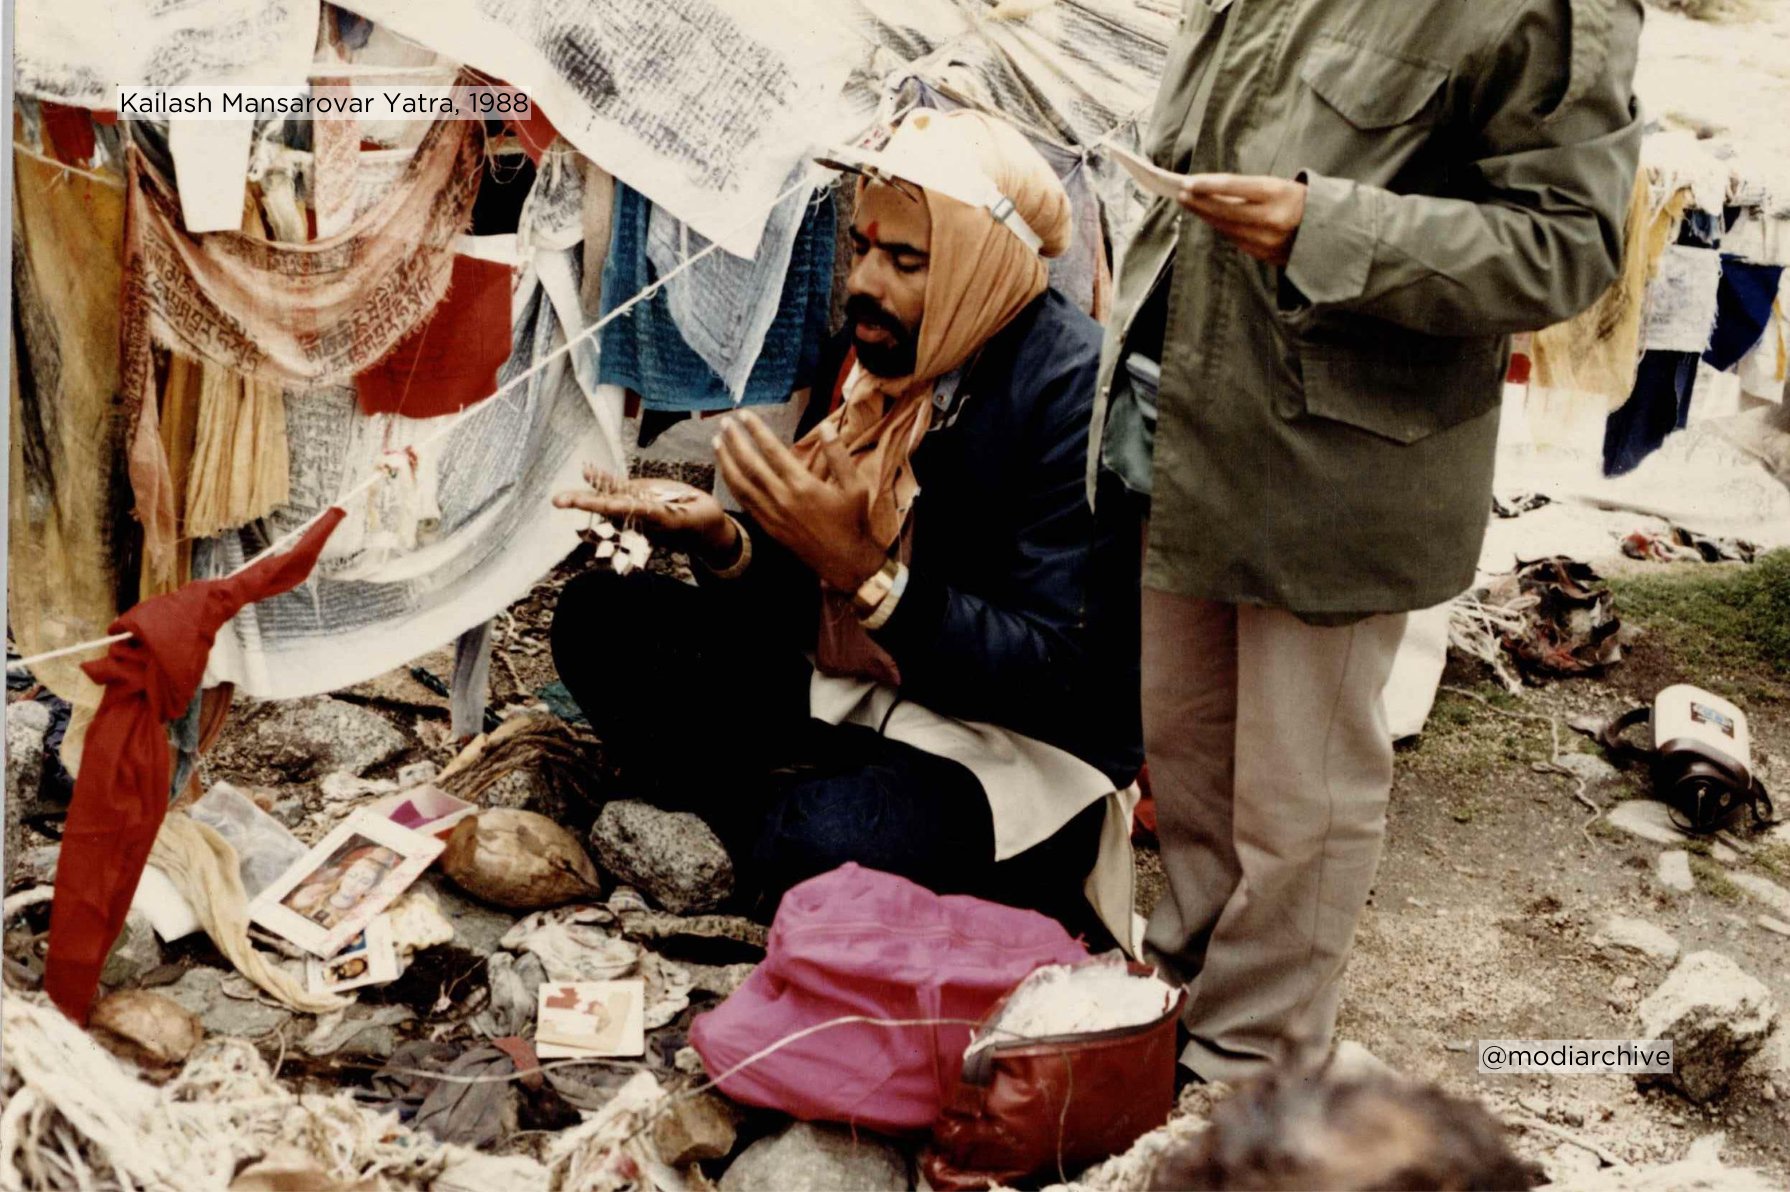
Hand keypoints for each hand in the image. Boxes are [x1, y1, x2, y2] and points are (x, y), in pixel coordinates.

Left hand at [552, 468, 737, 563]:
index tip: (590, 503)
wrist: (704, 524)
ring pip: (606, 497)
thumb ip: (667, 515)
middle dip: (583, 503)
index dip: (608, 505)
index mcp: (652, 519)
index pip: (627, 510)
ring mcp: (636, 504)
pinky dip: (601, 479)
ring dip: (583, 494)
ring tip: (559, 497)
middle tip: (559, 501)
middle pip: (606, 507)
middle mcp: (638, 513)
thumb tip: (652, 515)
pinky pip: (616, 487)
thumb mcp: (686, 517)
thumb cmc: (699, 520)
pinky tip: (586, 471)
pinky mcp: (638, 496)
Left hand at [714, 410, 886, 592]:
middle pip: (750, 464)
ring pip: (740, 484)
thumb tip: (826, 427)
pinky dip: (732, 485)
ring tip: (717, 444)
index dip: (756, 430)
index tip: (744, 415)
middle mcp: (782, 498)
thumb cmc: (852, 521)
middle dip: (735, 441)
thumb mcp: (855, 485)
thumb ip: (838, 454)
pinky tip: (727, 473)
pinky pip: (744, 502)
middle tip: (725, 424)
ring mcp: (772, 514)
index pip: (772, 450)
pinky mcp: (768, 527)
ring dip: (726, 462)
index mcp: (802, 485)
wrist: (843, 560)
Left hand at [1177, 174, 1306, 265]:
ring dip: (1206, 216)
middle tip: (1181, 194)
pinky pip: (1236, 239)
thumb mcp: (1283, 186)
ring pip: (1227, 227)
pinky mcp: (1265, 255)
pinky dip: (1222, 228)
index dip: (1209, 185)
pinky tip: (1211, 219)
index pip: (1235, 187)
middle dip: (1199, 202)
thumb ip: (1251, 189)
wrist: (1332, 233)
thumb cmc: (1304, 202)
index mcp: (1279, 194)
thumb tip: (1214, 190)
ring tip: (1190, 204)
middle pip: (1225, 210)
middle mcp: (1272, 218)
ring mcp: (1267, 240)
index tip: (1188, 182)